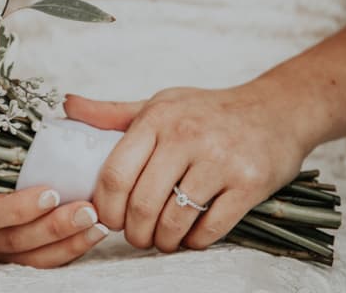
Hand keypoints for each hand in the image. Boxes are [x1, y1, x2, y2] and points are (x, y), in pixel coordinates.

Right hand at [0, 185, 108, 267]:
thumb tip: (9, 94)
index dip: (18, 208)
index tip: (52, 193)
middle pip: (12, 240)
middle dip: (53, 227)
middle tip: (86, 210)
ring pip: (30, 258)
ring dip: (67, 242)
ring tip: (97, 225)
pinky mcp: (12, 258)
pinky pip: (41, 262)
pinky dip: (69, 250)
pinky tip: (91, 234)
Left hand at [63, 84, 309, 252]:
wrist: (277, 109)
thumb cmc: (208, 110)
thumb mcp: (159, 104)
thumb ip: (111, 113)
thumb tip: (67, 105)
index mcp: (157, 119)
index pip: (115, 174)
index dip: (105, 208)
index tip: (108, 219)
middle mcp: (186, 137)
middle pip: (141, 203)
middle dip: (132, 233)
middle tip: (135, 237)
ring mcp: (219, 160)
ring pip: (174, 220)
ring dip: (162, 241)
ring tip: (161, 240)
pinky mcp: (249, 182)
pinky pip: (211, 228)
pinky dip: (194, 242)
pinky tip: (191, 237)